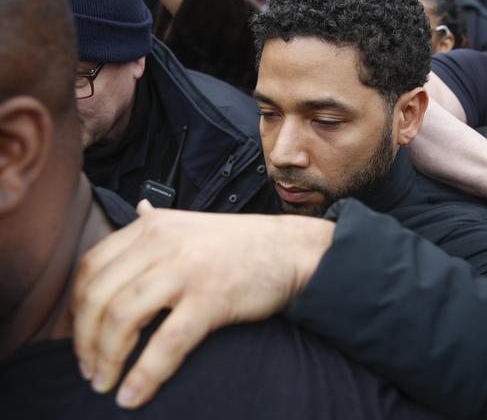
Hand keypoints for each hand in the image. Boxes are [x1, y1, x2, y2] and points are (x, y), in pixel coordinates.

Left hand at [72, 201, 332, 408]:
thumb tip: (137, 209)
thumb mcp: (192, 223)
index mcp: (152, 226)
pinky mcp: (212, 298)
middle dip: (84, 340)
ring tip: (104, 383)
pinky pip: (166, 343)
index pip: (91, 266)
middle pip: (98, 295)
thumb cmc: (240, 244)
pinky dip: (144, 375)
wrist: (290, 249)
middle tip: (88, 369)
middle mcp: (162, 243)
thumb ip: (158, 222)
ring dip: (105, 359)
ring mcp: (186, 269)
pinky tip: (132, 396)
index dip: (77, 308)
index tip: (80, 337)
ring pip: (122, 318)